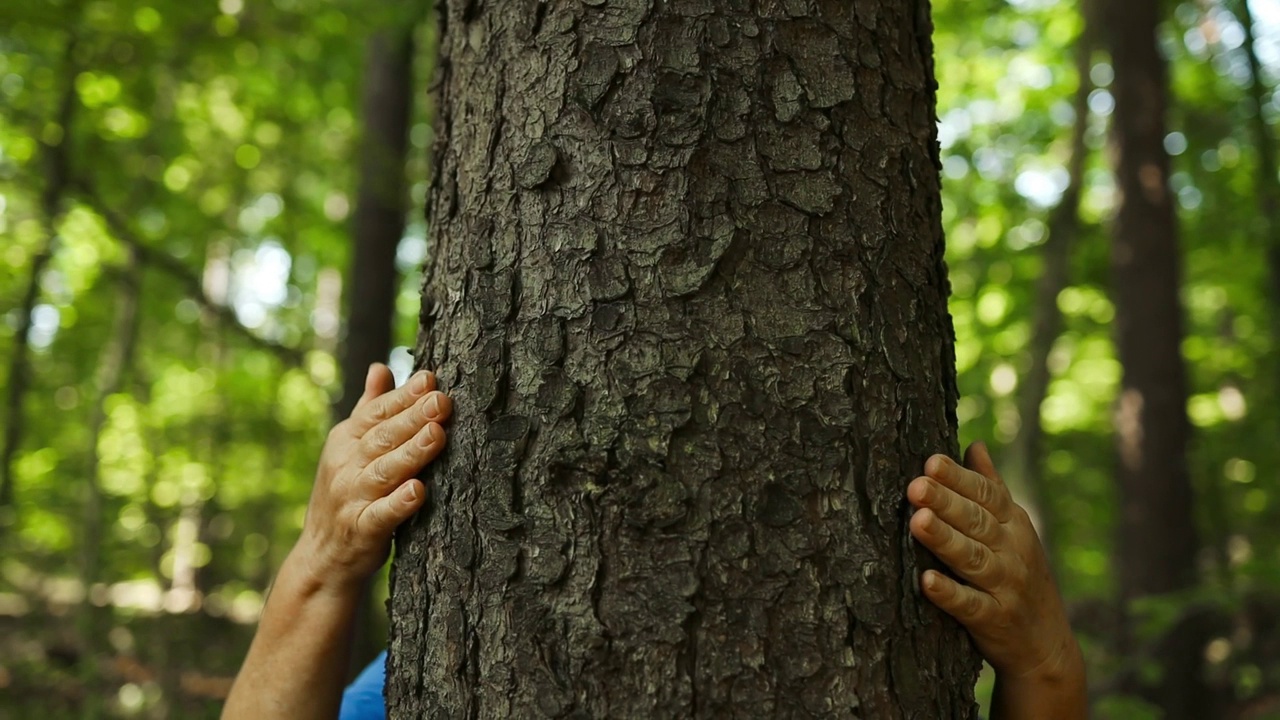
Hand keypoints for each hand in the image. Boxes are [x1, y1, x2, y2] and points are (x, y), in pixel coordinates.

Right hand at [295, 363, 451, 593]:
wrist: (322, 557)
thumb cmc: (348, 493)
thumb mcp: (350, 448)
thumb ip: (370, 408)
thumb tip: (380, 367)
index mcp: (345, 440)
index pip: (377, 413)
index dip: (404, 397)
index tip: (430, 379)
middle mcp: (345, 465)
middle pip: (383, 437)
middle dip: (413, 417)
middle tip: (442, 400)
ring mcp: (351, 498)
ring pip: (384, 471)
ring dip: (412, 453)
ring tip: (437, 434)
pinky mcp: (360, 530)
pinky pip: (381, 515)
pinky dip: (399, 503)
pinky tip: (419, 491)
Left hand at [908, 443, 1079, 682]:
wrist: (1047, 646)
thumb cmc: (1020, 576)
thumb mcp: (1015, 529)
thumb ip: (993, 488)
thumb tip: (975, 444)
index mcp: (1015, 525)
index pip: (986, 495)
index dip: (958, 478)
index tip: (931, 461)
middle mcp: (1014, 551)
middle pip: (977, 522)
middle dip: (946, 502)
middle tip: (916, 485)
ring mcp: (1006, 586)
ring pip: (973, 559)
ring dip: (945, 540)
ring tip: (917, 521)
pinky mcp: (995, 620)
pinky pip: (970, 605)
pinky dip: (949, 594)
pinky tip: (925, 581)